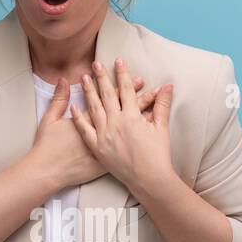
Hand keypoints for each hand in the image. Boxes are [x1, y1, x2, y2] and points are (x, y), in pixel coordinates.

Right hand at [28, 73, 159, 187]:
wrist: (48, 172)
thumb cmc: (47, 147)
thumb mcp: (49, 120)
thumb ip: (58, 99)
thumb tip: (63, 79)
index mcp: (89, 120)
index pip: (110, 99)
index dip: (122, 87)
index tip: (133, 77)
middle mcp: (100, 133)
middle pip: (122, 111)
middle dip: (136, 96)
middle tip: (146, 84)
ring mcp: (105, 148)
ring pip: (129, 129)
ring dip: (142, 114)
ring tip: (154, 101)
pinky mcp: (106, 162)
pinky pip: (127, 149)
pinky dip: (139, 139)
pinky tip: (150, 131)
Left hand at [73, 58, 174, 200]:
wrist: (149, 180)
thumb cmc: (158, 155)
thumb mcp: (161, 128)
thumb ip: (162, 105)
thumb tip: (168, 86)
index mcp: (132, 117)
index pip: (125, 89)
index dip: (122, 74)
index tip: (118, 61)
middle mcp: (116, 123)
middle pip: (106, 95)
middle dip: (101, 77)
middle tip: (95, 64)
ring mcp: (105, 136)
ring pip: (93, 108)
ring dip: (88, 92)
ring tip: (83, 78)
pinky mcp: (98, 149)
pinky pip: (85, 130)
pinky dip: (79, 118)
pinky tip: (74, 107)